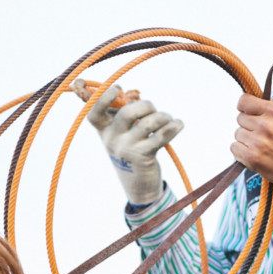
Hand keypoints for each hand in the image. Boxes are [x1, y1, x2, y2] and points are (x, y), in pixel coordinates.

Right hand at [86, 84, 183, 205]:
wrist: (138, 184)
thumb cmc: (131, 149)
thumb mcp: (121, 133)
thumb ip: (122, 112)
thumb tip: (126, 91)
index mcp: (104, 130)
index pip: (94, 113)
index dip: (102, 98)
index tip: (117, 89)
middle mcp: (112, 139)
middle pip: (126, 113)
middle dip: (146, 105)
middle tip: (154, 110)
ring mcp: (127, 149)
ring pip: (147, 123)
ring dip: (162, 116)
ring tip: (168, 119)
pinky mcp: (143, 156)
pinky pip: (160, 136)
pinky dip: (173, 126)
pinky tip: (179, 124)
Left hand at [231, 94, 272, 214]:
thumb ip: (269, 107)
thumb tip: (252, 97)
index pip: (244, 100)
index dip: (244, 108)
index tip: (249, 113)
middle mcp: (265, 125)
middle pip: (239, 118)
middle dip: (248, 126)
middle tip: (262, 135)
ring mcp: (257, 141)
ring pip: (237, 133)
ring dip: (245, 140)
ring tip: (262, 146)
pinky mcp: (251, 156)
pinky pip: (234, 147)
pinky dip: (241, 152)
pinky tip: (255, 154)